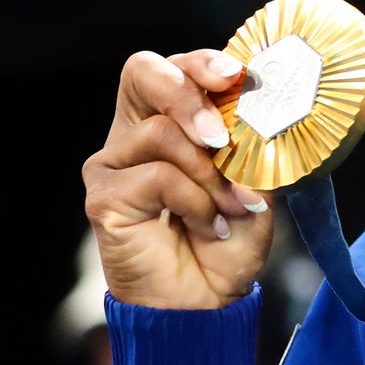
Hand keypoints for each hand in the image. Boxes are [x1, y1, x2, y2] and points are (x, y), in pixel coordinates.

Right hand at [84, 49, 274, 309]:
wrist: (207, 301)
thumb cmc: (229, 239)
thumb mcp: (254, 182)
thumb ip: (251, 143)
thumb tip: (261, 111)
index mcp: (169, 120)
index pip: (173, 68)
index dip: (200, 62)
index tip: (235, 75)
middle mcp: (133, 134)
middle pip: (144, 72)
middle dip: (190, 95)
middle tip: (223, 136)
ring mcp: (112, 164)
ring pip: (163, 132)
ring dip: (211, 174)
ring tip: (232, 209)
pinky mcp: (104, 196)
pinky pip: (158, 176)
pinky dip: (196, 201)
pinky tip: (208, 227)